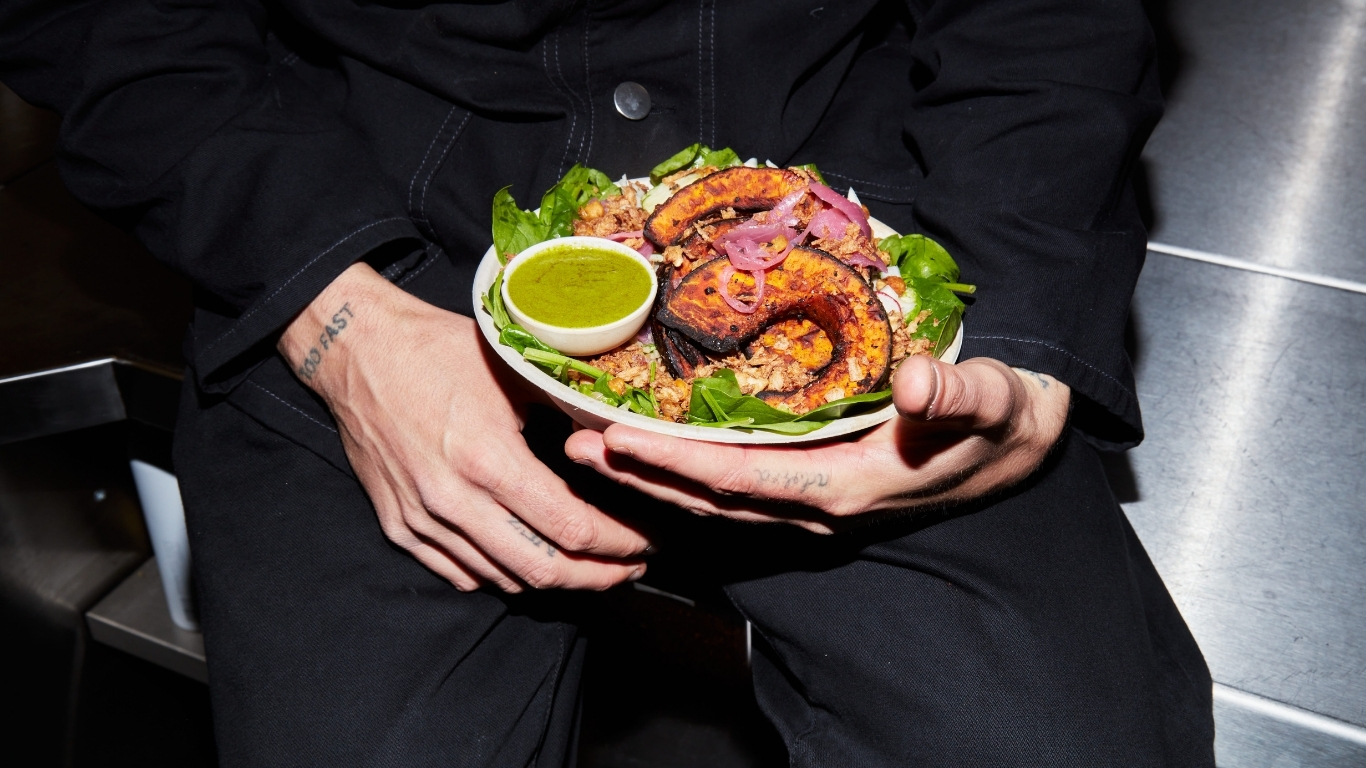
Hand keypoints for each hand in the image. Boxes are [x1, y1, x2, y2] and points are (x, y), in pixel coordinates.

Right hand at [279, 262, 650, 590]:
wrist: (357, 351)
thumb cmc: (438, 350)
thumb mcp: (515, 372)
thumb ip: (567, 413)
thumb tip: (620, 439)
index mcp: (489, 459)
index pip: (572, 528)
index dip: (620, 542)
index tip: (648, 539)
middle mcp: (454, 500)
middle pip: (544, 571)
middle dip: (599, 577)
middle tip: (631, 569)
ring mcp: (422, 520)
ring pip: (503, 579)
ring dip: (554, 580)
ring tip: (591, 567)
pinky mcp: (399, 526)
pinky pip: (460, 573)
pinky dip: (503, 575)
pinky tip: (530, 561)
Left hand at [565, 356, 1070, 533]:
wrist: (1014, 450)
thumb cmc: (998, 420)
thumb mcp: (991, 400)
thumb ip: (957, 392)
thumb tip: (918, 380)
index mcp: (844, 488)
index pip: (741, 480)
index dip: (676, 463)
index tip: (616, 440)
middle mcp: (816, 509)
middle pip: (709, 499)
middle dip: (639, 477)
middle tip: (570, 445)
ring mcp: (809, 507)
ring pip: (713, 502)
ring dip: (650, 480)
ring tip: (589, 450)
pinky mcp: (809, 494)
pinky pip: (732, 493)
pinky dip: (683, 478)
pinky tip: (650, 458)